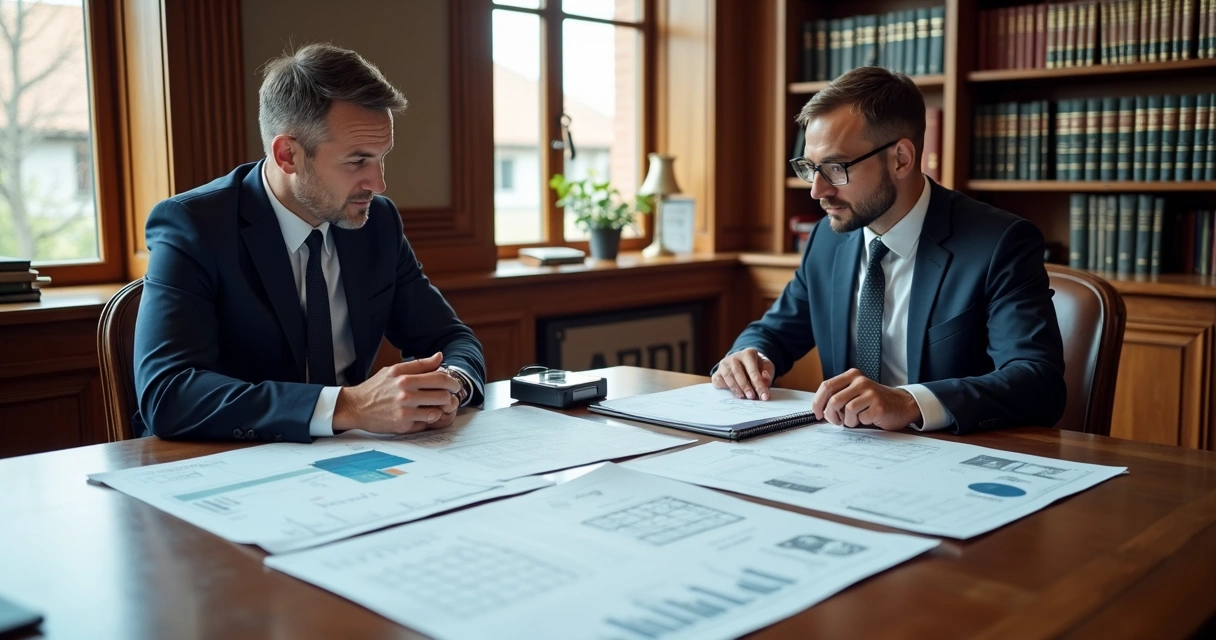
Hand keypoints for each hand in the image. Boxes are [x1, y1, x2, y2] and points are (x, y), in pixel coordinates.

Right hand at [333, 352, 462, 433]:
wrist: (355, 407)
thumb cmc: (376, 388)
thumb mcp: (394, 370)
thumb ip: (419, 364)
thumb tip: (440, 357)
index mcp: (405, 378)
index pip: (440, 378)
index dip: (452, 382)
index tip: (454, 385)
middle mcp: (406, 394)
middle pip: (443, 396)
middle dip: (450, 397)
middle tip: (448, 397)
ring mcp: (405, 411)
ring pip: (437, 411)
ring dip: (440, 410)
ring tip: (436, 407)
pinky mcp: (402, 426)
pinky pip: (426, 424)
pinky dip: (428, 420)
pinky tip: (423, 415)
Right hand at [711, 348, 775, 400]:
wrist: (743, 363)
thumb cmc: (757, 366)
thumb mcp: (766, 367)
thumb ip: (768, 375)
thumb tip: (765, 381)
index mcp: (748, 353)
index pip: (753, 370)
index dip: (759, 384)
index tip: (764, 396)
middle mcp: (734, 357)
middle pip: (738, 373)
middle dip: (746, 387)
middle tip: (752, 397)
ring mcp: (724, 365)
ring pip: (728, 378)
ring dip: (736, 389)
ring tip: (743, 397)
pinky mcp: (717, 373)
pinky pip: (719, 381)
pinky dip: (725, 388)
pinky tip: (734, 393)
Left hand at [811, 368, 920, 430]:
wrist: (902, 405)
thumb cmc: (874, 402)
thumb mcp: (854, 393)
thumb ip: (838, 396)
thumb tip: (818, 410)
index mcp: (852, 376)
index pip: (827, 386)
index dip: (818, 402)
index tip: (816, 414)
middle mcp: (861, 381)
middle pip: (834, 400)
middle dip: (831, 415)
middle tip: (836, 421)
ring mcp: (871, 393)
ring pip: (847, 410)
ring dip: (848, 420)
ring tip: (856, 419)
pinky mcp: (879, 406)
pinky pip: (861, 418)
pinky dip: (862, 423)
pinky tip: (869, 419)